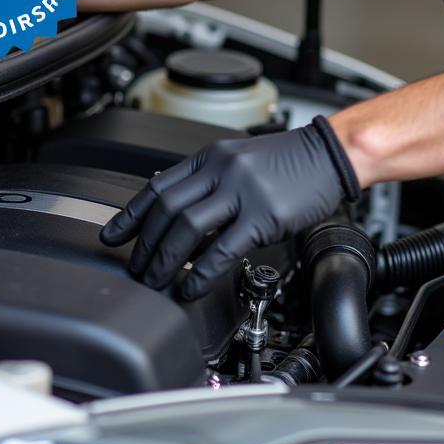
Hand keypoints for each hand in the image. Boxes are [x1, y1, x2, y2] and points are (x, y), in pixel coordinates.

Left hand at [99, 115, 360, 298]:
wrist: (330, 155)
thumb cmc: (289, 161)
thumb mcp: (240, 160)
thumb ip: (208, 182)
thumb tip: (176, 217)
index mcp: (212, 156)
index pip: (158, 186)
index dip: (130, 215)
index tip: (112, 236)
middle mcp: (222, 170)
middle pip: (166, 210)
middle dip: (144, 245)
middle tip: (136, 268)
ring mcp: (243, 191)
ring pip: (186, 228)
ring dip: (164, 261)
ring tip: (156, 281)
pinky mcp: (263, 215)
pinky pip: (221, 249)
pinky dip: (200, 273)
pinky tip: (192, 287)